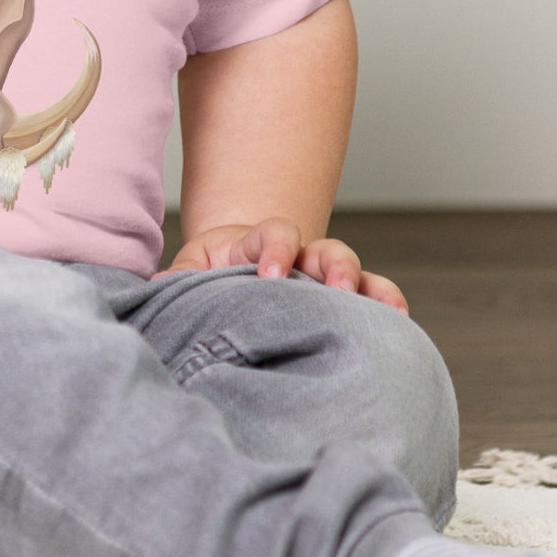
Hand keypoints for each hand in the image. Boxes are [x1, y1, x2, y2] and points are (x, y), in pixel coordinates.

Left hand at [166, 218, 407, 311]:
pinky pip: (373, 295)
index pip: (275, 233)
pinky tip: (398, 323)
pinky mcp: (343, 297)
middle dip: (332, 266)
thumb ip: (180, 276)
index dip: (276, 249)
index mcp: (260, 243)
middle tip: (332, 289)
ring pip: (354, 270)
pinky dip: (387, 304)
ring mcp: (324, 275)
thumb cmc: (212, 274)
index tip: (269, 277)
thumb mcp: (194, 270)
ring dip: (366, 286)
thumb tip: (158, 287)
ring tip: (379, 309)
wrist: (235, 273)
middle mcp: (301, 255)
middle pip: (325, 248)